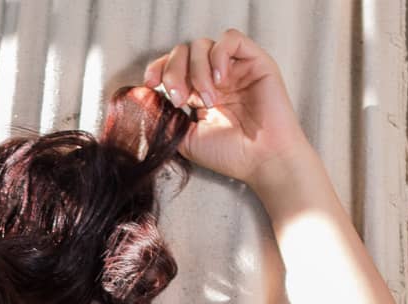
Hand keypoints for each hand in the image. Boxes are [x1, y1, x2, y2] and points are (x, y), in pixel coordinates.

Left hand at [140, 28, 312, 187]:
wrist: (262, 160)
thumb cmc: (229, 154)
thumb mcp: (186, 140)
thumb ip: (167, 118)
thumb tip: (146, 99)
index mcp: (197, 93)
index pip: (172, 66)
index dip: (158, 69)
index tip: (149, 84)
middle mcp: (214, 77)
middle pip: (183, 52)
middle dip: (174, 71)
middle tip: (179, 99)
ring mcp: (233, 68)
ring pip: (203, 45)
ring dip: (198, 71)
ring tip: (208, 100)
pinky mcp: (254, 60)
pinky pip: (230, 39)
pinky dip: (219, 55)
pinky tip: (220, 80)